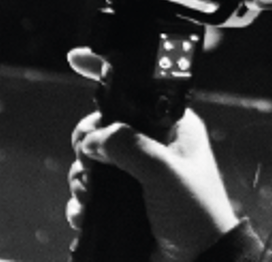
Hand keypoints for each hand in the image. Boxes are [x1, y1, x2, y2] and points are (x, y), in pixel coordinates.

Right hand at [67, 48, 241, 261]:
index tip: (76, 59)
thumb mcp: (163, 170)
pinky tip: (86, 213)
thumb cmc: (195, 213)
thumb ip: (127, 145)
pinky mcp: (122, 203)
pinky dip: (80, 204)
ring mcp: (135, 176)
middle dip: (86, 142)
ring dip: (82, 177)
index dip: (104, 72)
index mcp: (171, 127)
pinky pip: (87, 194)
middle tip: (89, 159)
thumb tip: (93, 139)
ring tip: (90, 194)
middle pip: (101, 127)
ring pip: (89, 161)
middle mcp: (151, 147)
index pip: (135, 89)